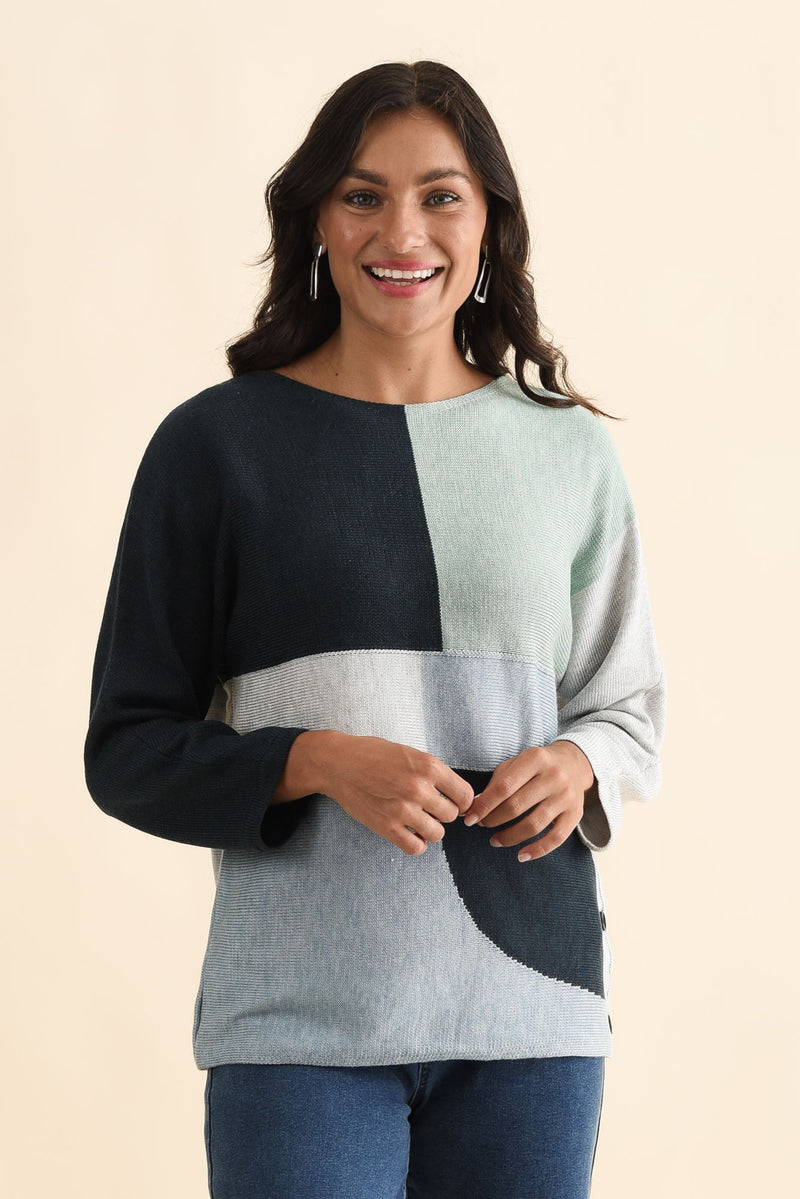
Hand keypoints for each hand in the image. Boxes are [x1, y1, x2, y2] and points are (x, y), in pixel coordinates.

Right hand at [274, 730, 473, 856]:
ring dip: (431, 828)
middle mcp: (418, 788)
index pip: (465, 794)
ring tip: (419, 820)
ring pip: (437, 833)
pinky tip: (410, 833)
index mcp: (428, 766)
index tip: (454, 802)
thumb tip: (453, 793)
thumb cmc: (373, 754)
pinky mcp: (386, 827)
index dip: (462, 800)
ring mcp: (402, 810)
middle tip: (430, 808)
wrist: (338, 763)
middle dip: (443, 813)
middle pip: (451, 815)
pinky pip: (415, 847)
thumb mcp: (409, 753)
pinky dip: (417, 843)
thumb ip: (431, 772)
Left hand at [462, 741, 597, 861]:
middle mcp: (554, 776)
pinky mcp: (576, 814)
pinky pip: (556, 838)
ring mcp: (566, 796)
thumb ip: (497, 782)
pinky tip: (521, 855)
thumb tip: (475, 807)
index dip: (484, 805)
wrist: (573, 764)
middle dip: (494, 820)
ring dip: (510, 837)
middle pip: (517, 806)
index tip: (469, 818)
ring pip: (534, 824)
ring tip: (495, 840)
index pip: (504, 787)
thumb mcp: (516, 763)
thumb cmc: (536, 766)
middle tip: (482, 825)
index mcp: (535, 759)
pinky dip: (537, 850)